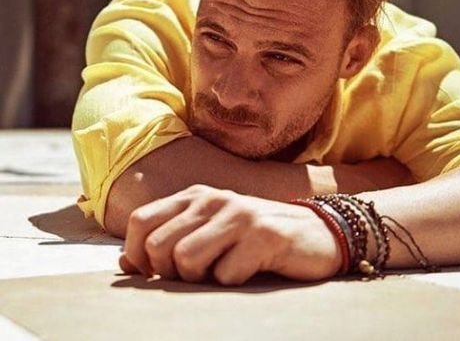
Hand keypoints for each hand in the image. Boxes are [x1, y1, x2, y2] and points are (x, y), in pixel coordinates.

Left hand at [119, 184, 341, 284]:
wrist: (314, 232)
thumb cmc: (252, 237)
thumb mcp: (208, 231)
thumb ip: (168, 240)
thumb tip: (124, 263)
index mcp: (195, 196)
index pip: (140, 222)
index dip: (139, 255)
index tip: (158, 273)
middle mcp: (214, 199)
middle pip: (159, 247)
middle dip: (172, 273)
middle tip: (199, 274)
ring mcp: (239, 216)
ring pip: (186, 260)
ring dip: (202, 279)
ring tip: (223, 271)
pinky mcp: (264, 236)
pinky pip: (226, 275)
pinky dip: (234, 283)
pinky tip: (251, 269)